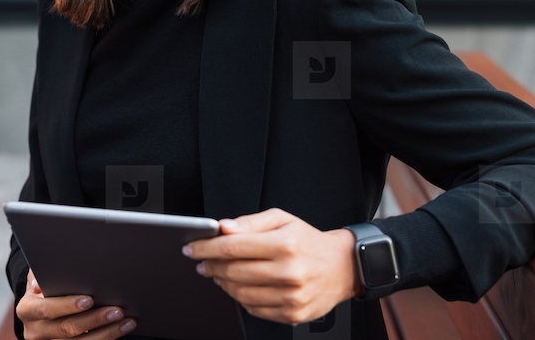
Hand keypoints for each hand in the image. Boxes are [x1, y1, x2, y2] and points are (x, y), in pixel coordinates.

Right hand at [15, 268, 137, 338]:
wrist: (38, 307)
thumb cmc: (45, 285)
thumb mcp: (39, 276)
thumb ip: (43, 274)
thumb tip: (41, 283)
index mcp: (27, 310)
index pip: (48, 309)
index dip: (68, 305)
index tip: (89, 300)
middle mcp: (35, 331)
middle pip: (68, 328)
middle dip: (95, 319)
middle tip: (117, 310)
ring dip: (107, 333)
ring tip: (126, 321)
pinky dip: (106, 338)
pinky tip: (121, 330)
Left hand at [183, 208, 358, 325]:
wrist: (342, 267)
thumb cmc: (308, 241)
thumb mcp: (282, 219)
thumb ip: (250, 222)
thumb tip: (223, 227)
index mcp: (285, 244)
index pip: (233, 246)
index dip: (207, 248)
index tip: (192, 248)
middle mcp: (289, 272)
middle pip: (233, 272)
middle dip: (211, 266)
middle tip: (202, 262)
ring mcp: (291, 297)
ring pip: (240, 293)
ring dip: (223, 283)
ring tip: (220, 274)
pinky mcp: (292, 314)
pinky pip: (254, 309)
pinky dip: (241, 298)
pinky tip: (240, 286)